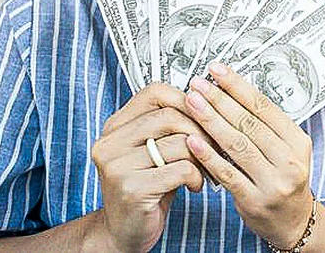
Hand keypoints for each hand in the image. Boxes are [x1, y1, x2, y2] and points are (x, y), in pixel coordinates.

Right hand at [91, 83, 206, 252]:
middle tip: (215, 144)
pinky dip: (196, 176)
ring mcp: (117, 166)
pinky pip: (181, 169)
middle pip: (170, 116)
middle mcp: (110, 142)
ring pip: (179, 143)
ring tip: (204, 169)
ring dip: (202, 157)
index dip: (186, 99)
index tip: (205, 112)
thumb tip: (210, 100)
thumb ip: (171, 125)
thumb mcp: (155, 150)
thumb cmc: (148, 186)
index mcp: (115, 126)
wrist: (123, 232)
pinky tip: (194, 185)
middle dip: (201, 130)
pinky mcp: (131, 189)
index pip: (155, 92)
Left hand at [184, 63, 313, 249]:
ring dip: (211, 120)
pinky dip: (208, 155)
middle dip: (220, 100)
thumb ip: (265, 125)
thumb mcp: (287, 149)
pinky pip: (227, 173)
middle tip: (199, 84)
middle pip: (249, 123)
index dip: (238, 86)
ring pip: (237, 145)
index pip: (265, 107)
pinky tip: (193, 140)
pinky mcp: (254, 201)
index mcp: (297, 141)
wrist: (293, 222)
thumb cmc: (284, 179)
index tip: (218, 71)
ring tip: (192, 103)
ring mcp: (273, 182)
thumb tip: (233, 91)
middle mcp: (289, 161)